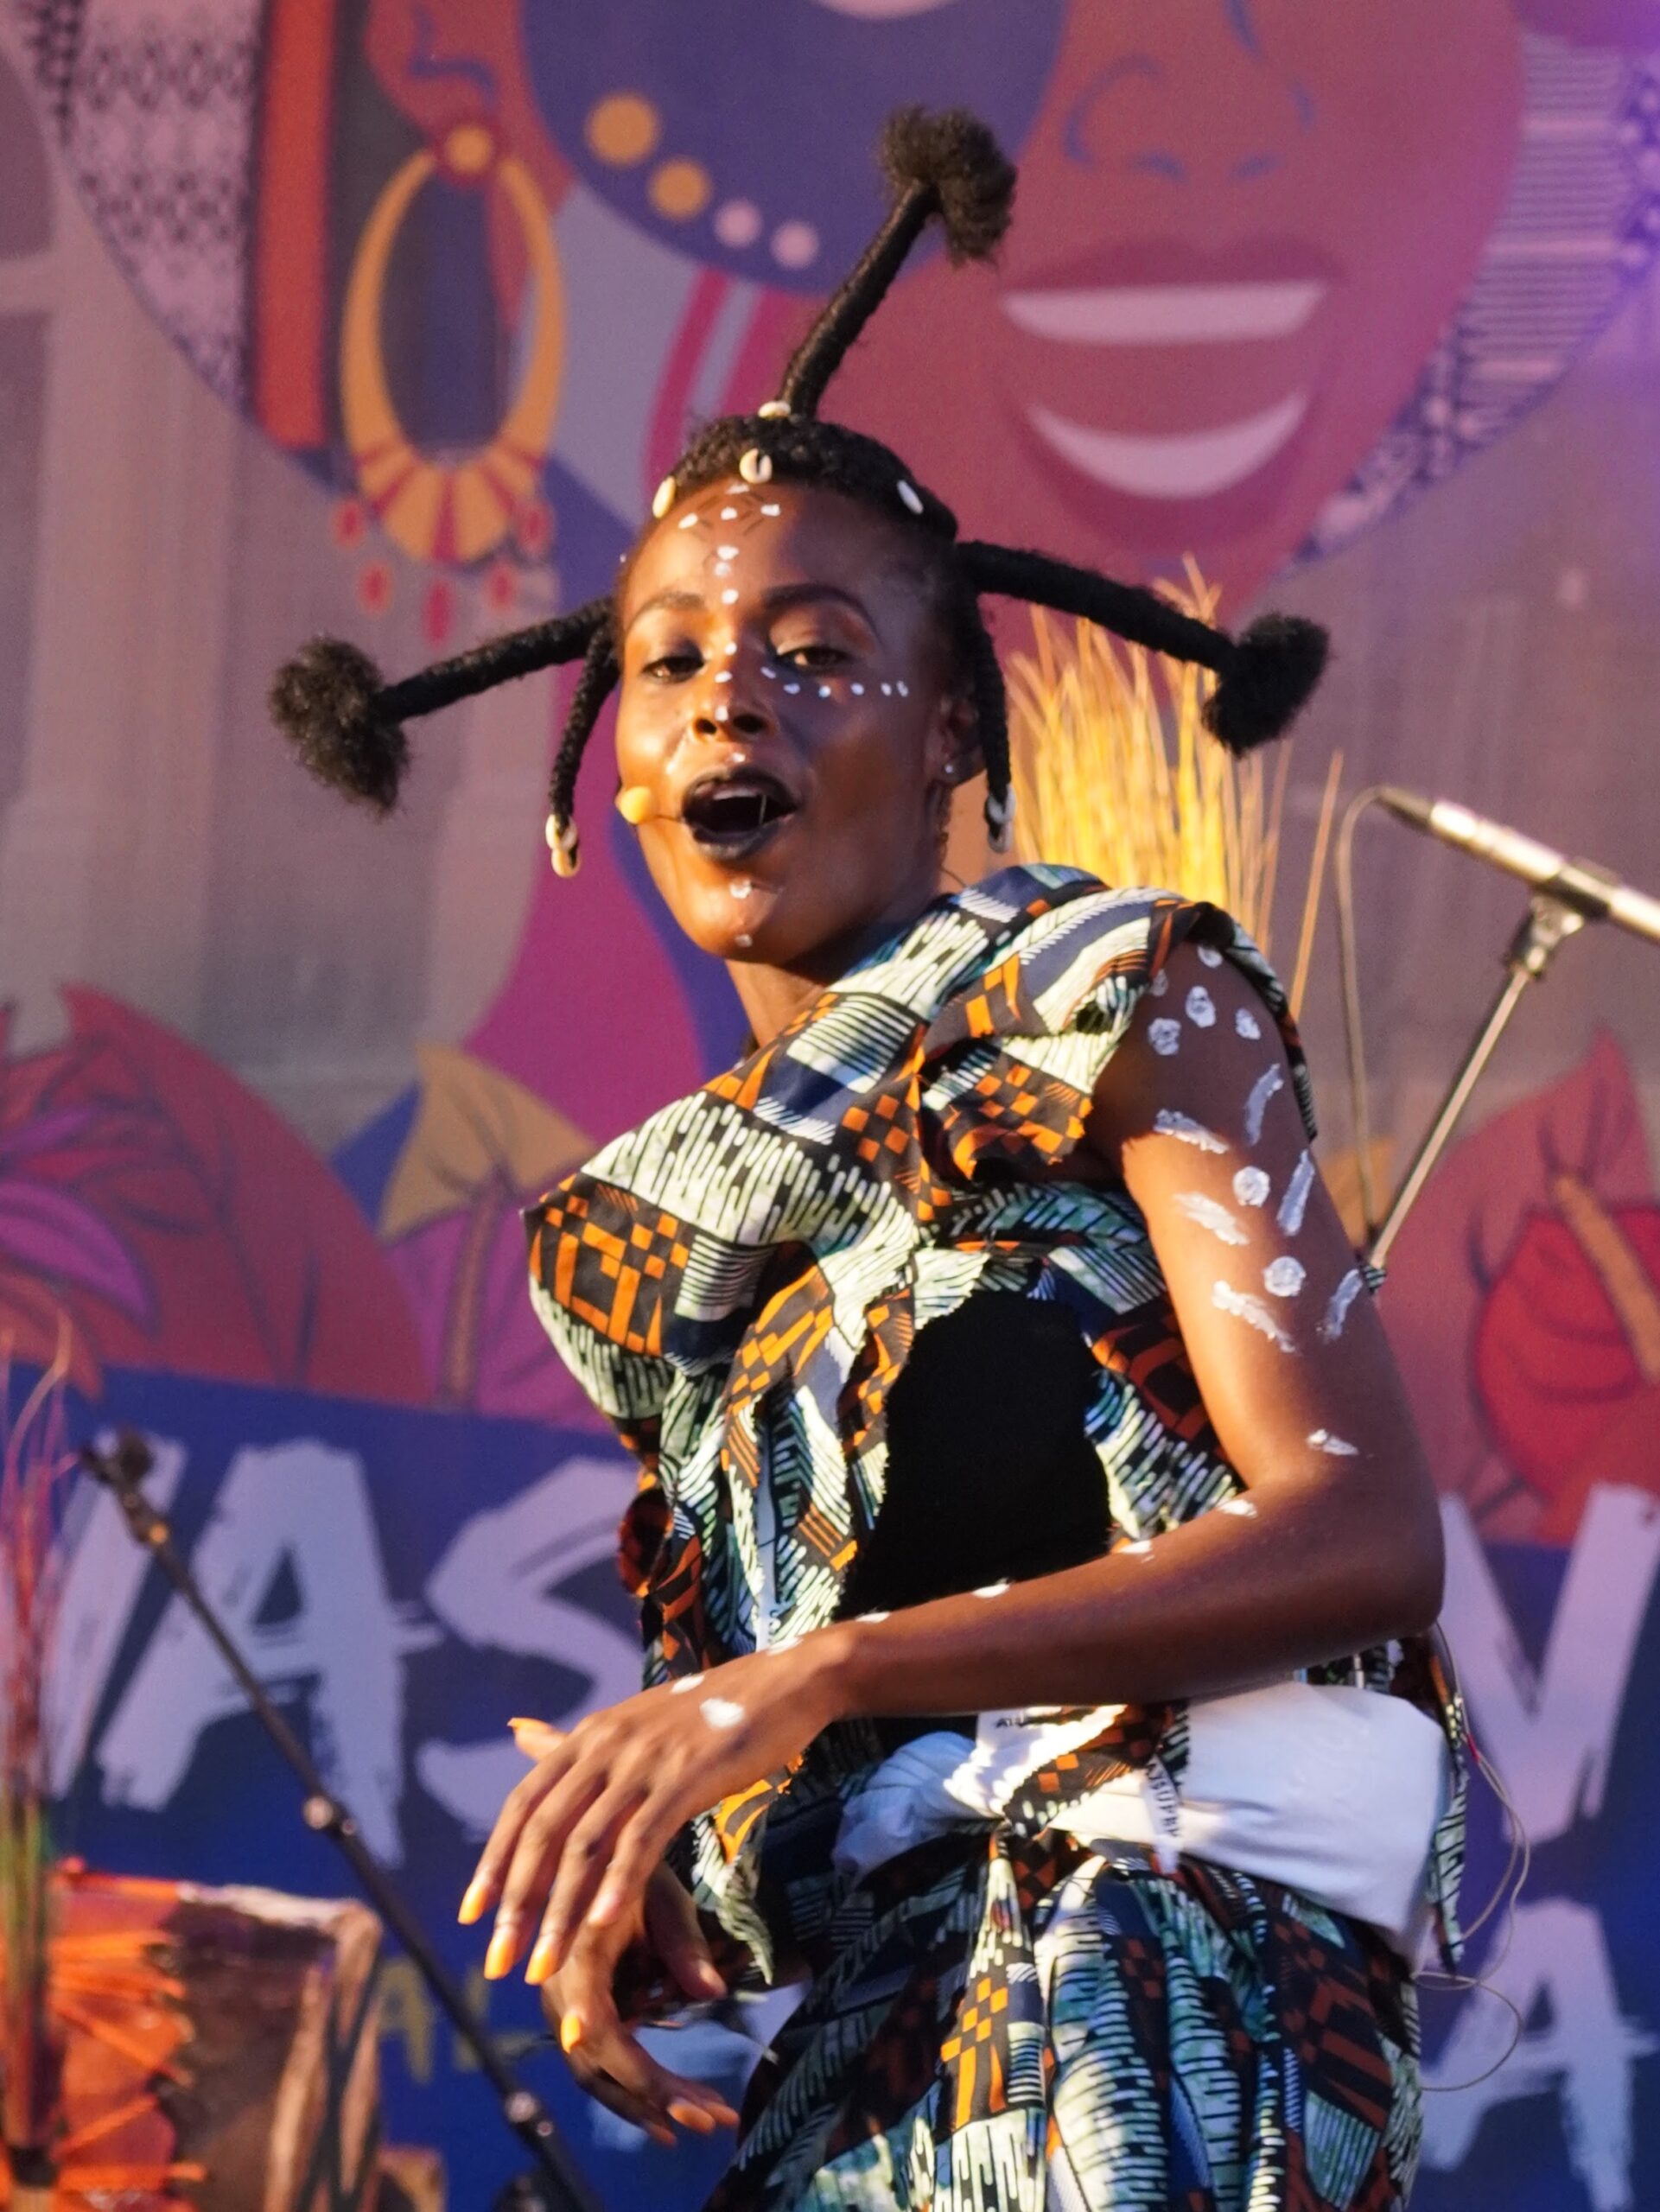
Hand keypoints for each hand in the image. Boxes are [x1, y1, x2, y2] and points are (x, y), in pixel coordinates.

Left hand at [460, 1636, 847, 1984]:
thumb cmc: (705, 1713)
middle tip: (499, 1962)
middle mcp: (604, 1745)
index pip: (522, 1805)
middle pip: (544, 1832)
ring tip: (543, 1966)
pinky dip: (619, 1884)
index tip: (470, 1917)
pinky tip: (606, 1926)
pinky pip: (642, 1838)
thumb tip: (516, 1731)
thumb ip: (576, 1745)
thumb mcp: (630, 1724)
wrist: (777, 1684)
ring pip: (586, 1845)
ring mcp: (643, 1760)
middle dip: (516, 1903)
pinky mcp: (685, 1776)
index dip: (492, 1861)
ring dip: (560, 1912)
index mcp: (587, 1736)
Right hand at [539, 1867, 740, 2146]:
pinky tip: (670, 2102)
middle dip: (656, 2100)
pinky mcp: (574, 2007)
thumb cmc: (630, 1865)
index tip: (686, 2112)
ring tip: (704, 2117)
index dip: (642, 2079)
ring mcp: (562, 2003)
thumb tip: (712, 1992)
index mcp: (577, 1961)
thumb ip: (682, 1943)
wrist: (593, 1847)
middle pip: (599, 2068)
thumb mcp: (663, 1895)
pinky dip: (633, 2082)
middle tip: (712, 2119)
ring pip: (597, 2072)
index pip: (604, 2039)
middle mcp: (559, 1991)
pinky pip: (599, 2056)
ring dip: (647, 2100)